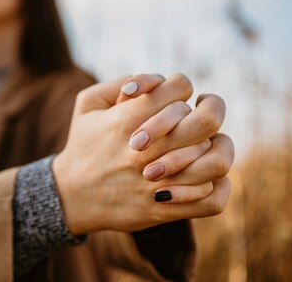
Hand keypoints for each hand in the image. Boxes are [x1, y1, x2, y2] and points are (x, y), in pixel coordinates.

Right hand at [54, 74, 231, 233]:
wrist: (71, 195)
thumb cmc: (83, 144)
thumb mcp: (87, 104)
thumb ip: (120, 82)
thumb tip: (154, 81)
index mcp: (126, 120)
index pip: (179, 87)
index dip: (182, 86)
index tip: (177, 95)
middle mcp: (146, 150)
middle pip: (206, 121)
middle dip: (212, 108)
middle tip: (206, 109)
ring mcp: (158, 182)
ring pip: (216, 160)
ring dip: (219, 147)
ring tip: (210, 144)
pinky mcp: (165, 209)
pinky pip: (213, 200)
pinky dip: (219, 186)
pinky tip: (208, 176)